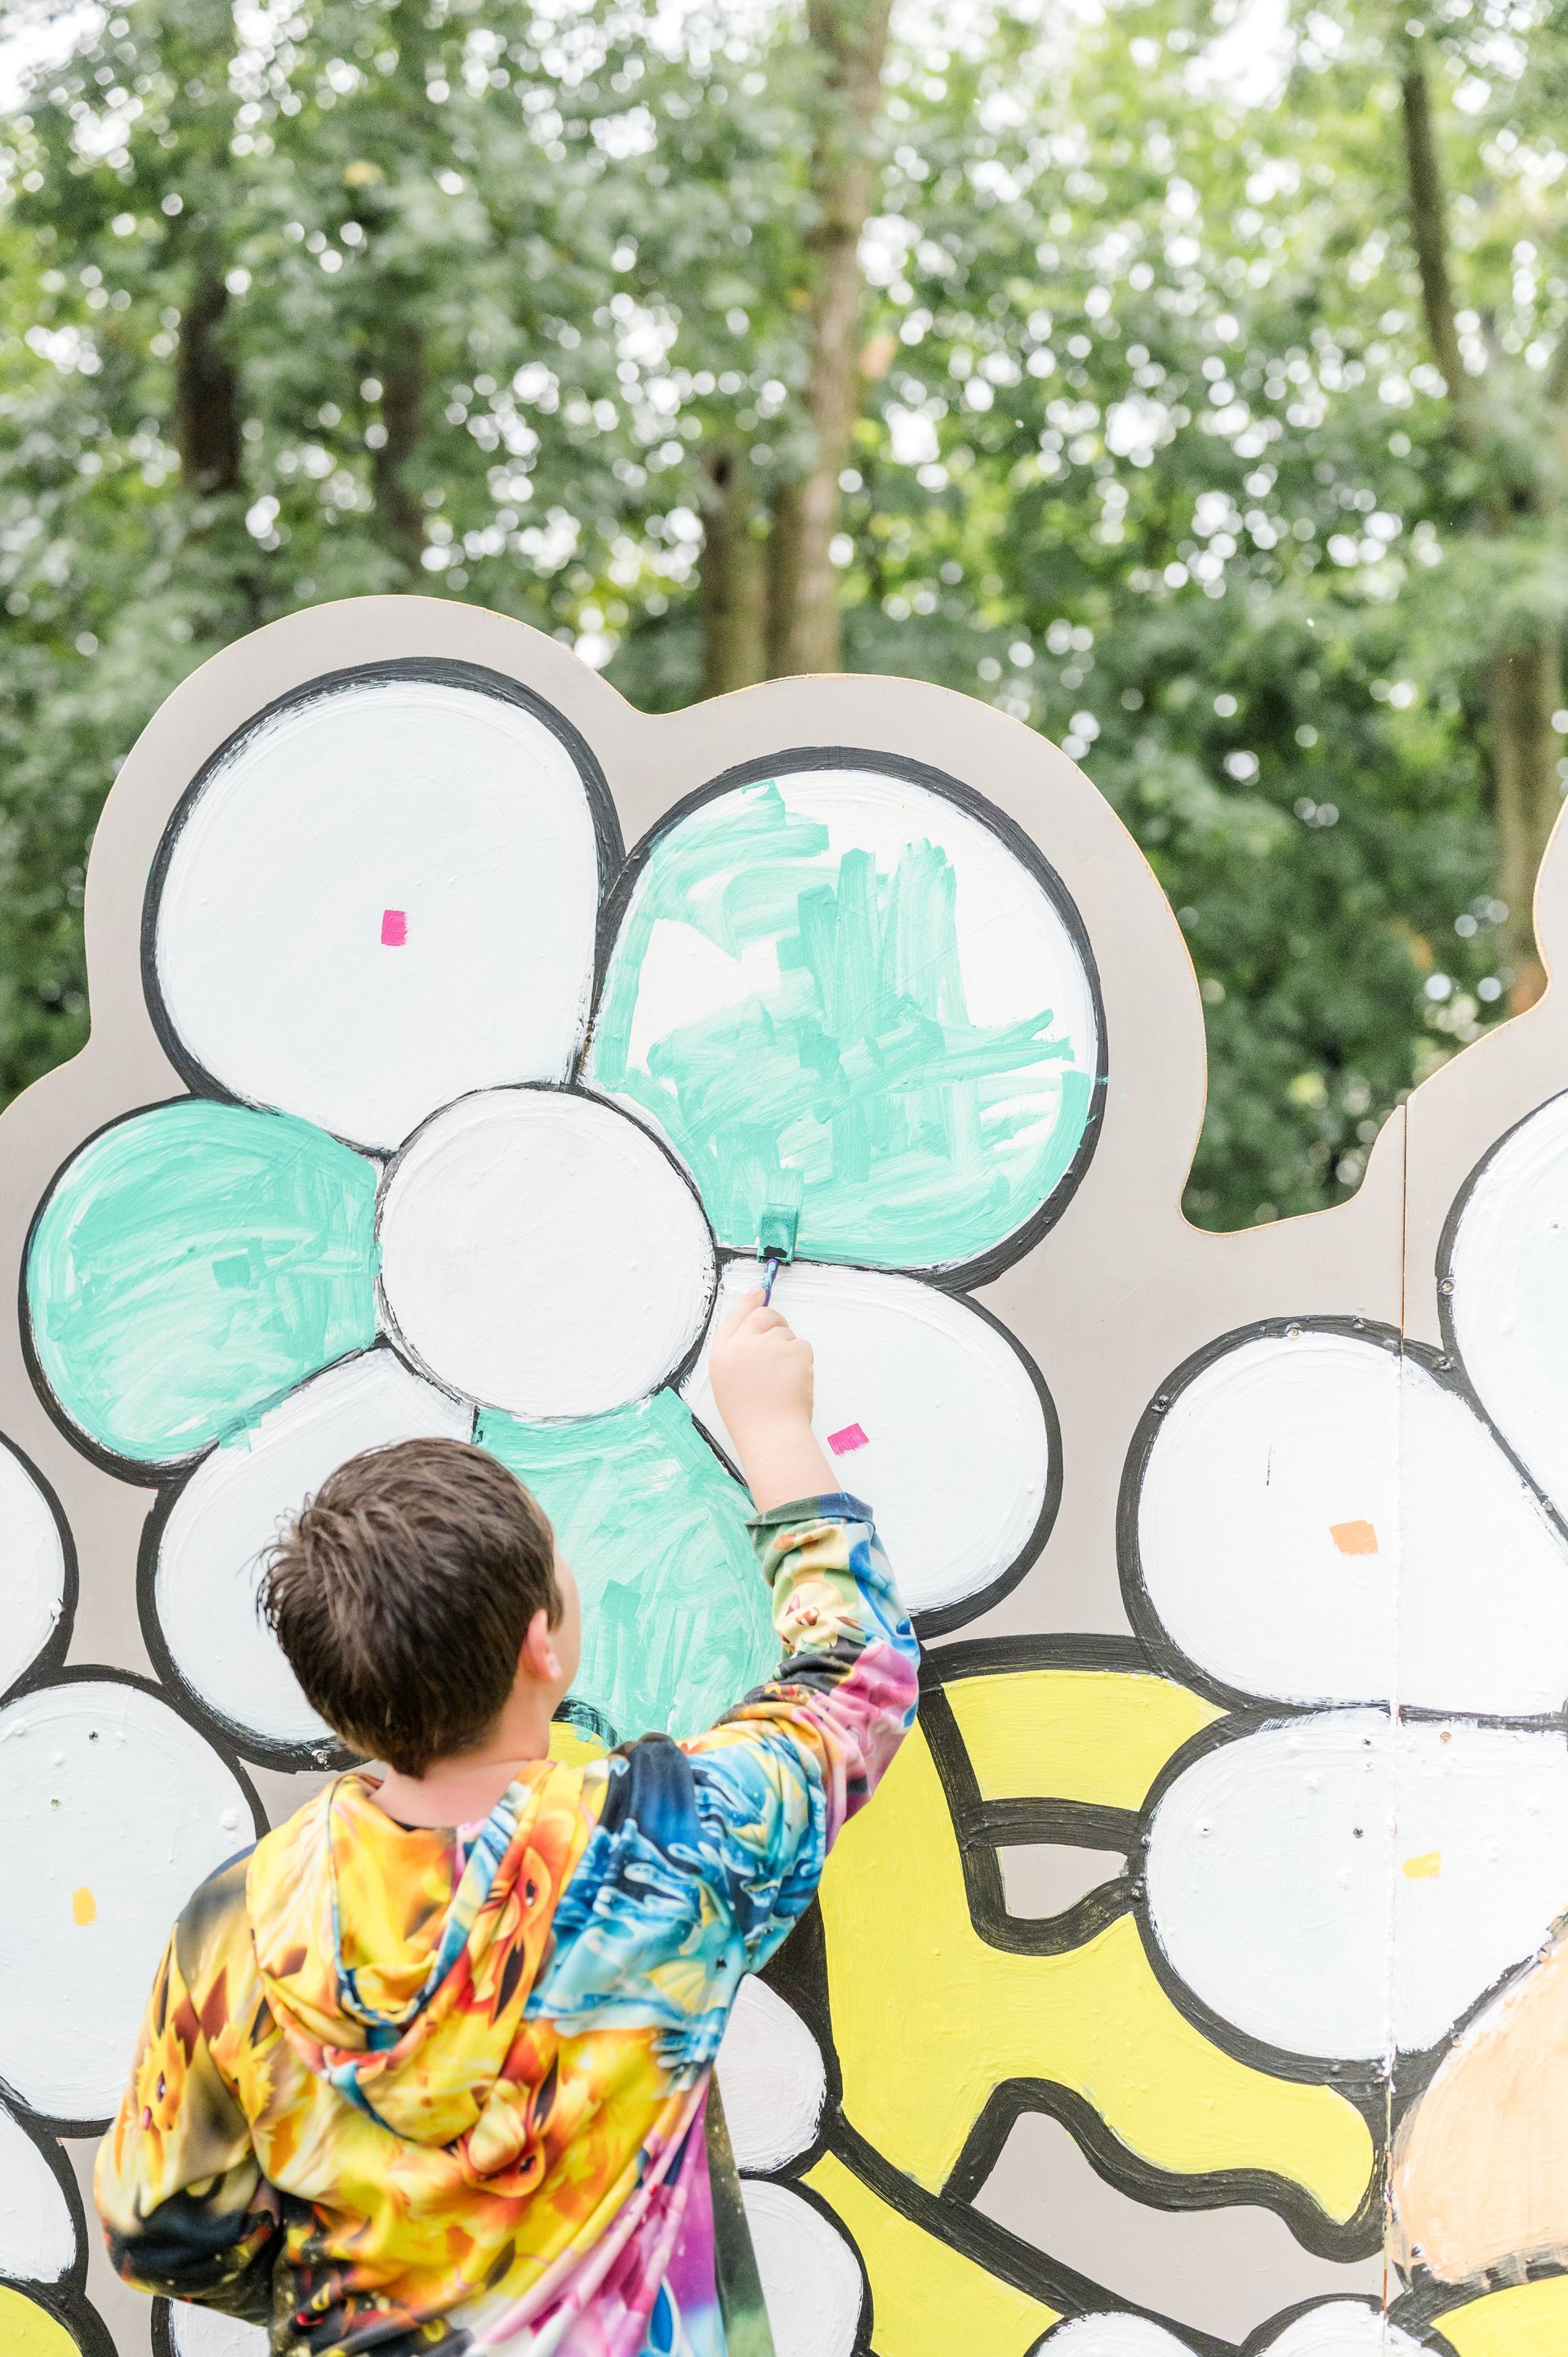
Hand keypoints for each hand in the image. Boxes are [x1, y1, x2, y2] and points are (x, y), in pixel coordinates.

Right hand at [709, 1290, 834, 1511]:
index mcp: (722, 1355)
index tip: (757, 1292)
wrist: (771, 1434)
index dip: (747, 1304)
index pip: (734, 1318)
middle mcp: (742, 1344)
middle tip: (782, 1335)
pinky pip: (802, 1346)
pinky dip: (803, 1362)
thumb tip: (759, 1336)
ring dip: (790, 1352)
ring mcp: (768, 1345)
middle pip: (763, 1316)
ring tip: (784, 1382)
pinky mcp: (793, 1349)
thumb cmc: (751, 1418)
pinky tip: (795, 1382)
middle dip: (775, 1320)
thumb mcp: (730, 1384)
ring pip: (786, 1334)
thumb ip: (740, 1357)